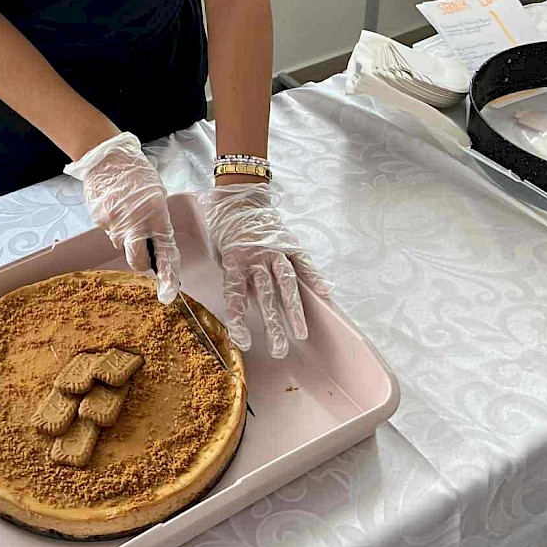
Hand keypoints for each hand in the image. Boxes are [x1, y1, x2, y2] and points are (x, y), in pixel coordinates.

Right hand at [64, 131, 180, 303]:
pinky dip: (115, 225)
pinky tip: (116, 208)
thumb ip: (157, 219)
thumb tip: (155, 239)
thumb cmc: (135, 172)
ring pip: (123, 245)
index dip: (168, 273)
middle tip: (146, 257)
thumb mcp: (155, 193)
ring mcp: (114, 224)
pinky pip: (110, 232)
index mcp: (155, 212)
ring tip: (128, 214)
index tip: (169, 290)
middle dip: (143, 263)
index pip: (165, 250)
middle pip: (138, 260)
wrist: (106, 157)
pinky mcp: (99, 221)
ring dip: (127, 238)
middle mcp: (134, 222)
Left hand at [197, 181, 330, 357]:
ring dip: (294, 309)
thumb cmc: (225, 231)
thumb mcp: (221, 255)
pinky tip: (325, 294)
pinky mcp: (289, 243)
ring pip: (287, 283)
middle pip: (266, 295)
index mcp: (234, 261)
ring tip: (302, 332)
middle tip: (279, 349)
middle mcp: (256, 257)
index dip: (239, 319)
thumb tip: (249, 305)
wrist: (239, 197)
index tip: (244, 340)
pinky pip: (303, 262)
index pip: (236, 295)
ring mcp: (275, 250)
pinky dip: (315, 277)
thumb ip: (236, 278)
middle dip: (273, 324)